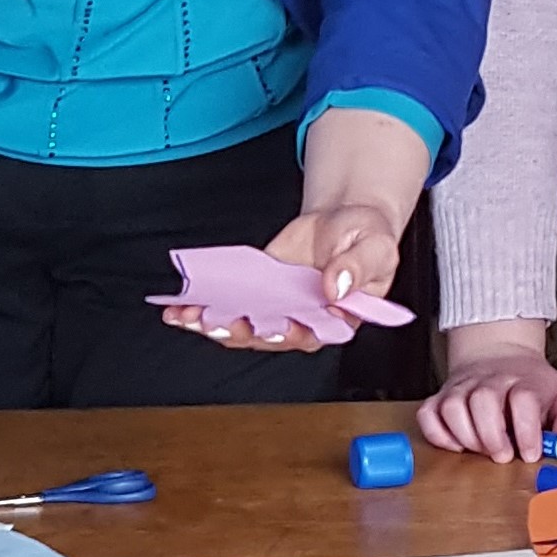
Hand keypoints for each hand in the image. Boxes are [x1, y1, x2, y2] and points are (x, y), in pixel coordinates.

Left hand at [164, 102, 429, 354]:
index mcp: (337, 320)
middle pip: (269, 336)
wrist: (345, 220)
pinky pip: (229, 303)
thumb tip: (335, 288)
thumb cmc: (367, 238)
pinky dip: (204, 306)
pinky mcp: (256, 292)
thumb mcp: (374, 248)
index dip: (291, 335)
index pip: (313, 335)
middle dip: (242, 332)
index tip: (276, 327)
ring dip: (213, 325)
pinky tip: (182, 305)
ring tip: (187, 316)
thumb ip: (356, 268)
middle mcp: (303, 320)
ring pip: (243, 326)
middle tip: (220, 323)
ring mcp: (277, 308)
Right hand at [421, 321, 556, 461]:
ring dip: (466, 435)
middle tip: (503, 455)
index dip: (527, 430)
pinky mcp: (441, 396)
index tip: (531, 453)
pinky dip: (438, 434)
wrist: (499, 352)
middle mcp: (490, 381)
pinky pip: (428, 414)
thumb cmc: (531, 385)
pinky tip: (457, 444)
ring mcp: (462, 387)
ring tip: (482, 449)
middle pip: (484, 400)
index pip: (523, 399)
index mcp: (524, 381)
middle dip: (492, 435)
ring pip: (453, 407)